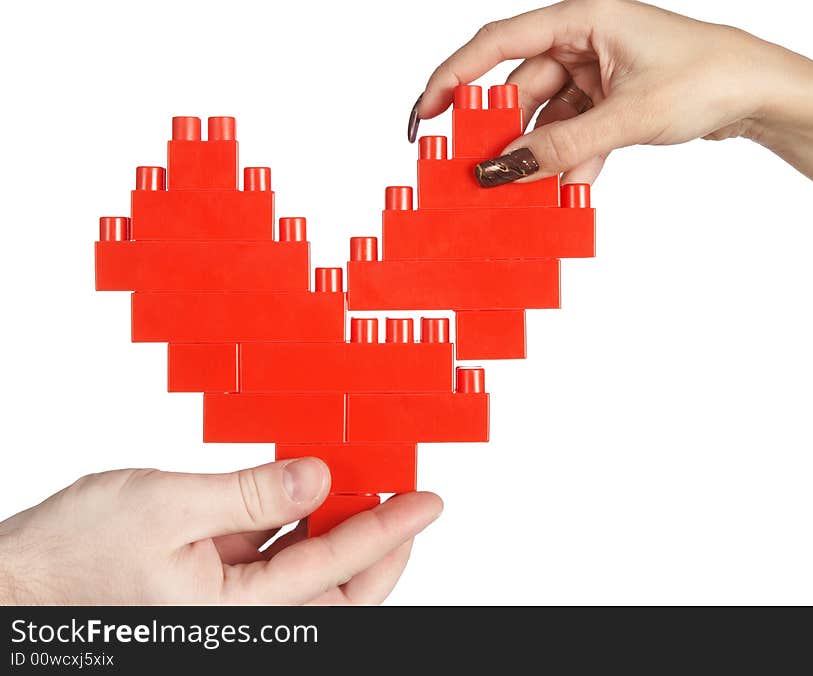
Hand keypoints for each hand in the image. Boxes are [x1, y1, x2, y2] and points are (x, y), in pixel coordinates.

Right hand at [0, 459, 441, 604]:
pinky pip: (276, 561)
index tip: (426, 502)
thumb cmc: (74, 555)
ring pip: (312, 578)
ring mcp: (231, 606)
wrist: (18, 582)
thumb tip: (318, 478)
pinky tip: (310, 493)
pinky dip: (301, 527)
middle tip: (411, 505)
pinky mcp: (215, 587)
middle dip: (382, 550)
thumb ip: (251, 494)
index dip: (388, 531)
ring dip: (342, 535)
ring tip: (369, 489)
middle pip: (340, 595)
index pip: (336, 570)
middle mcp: (243, 621)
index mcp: (237, 614)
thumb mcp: (169, 505)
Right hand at [412, 0, 812, 218]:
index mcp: (583, 17)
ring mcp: (595, 72)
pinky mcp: (609, 100)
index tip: (427, 112)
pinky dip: (569, 162)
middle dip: (502, 133)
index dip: (455, 76)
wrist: (761, 94)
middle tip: (477, 172)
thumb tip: (502, 170)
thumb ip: (561, 146)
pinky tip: (569, 191)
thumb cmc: (708, 76)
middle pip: (519, 88)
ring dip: (540, 157)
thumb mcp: (628, 116)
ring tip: (529, 194)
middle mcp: (583, 40)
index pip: (499, 42)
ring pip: (545, 118)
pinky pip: (572, 134)